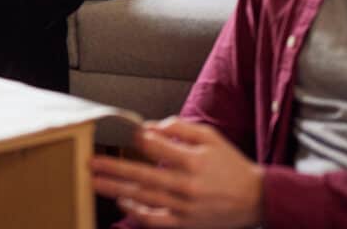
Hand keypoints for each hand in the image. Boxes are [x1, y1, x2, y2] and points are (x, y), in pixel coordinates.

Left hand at [90, 117, 263, 228]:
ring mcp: (184, 207)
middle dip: (113, 168)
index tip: (119, 133)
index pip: (155, 148)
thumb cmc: (230, 165)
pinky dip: (136, 212)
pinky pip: (155, 219)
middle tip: (91, 162)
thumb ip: (180, 127)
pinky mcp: (185, 223)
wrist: (255, 199)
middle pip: (142, 175)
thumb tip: (150, 127)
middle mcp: (187, 185)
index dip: (135, 139)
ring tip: (95, 181)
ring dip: (116, 189)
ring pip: (143, 197)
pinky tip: (122, 202)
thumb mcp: (210, 137)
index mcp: (193, 161)